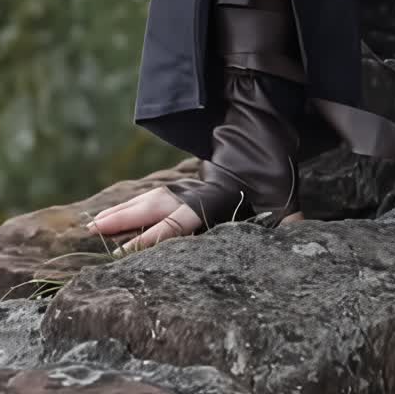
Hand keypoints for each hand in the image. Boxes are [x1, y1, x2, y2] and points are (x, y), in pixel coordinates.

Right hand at [86, 183, 305, 253]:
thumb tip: (302, 237)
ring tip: (92, 225)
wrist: (263, 143)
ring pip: (148, 200)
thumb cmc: (273, 177)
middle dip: (124, 219)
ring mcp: (186, 188)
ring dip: (121, 212)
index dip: (153, 237)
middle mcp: (194, 193)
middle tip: (94, 231)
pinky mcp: (184, 188)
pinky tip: (111, 217)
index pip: (179, 221)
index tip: (126, 250)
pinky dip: (130, 207)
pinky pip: (151, 198)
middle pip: (154, 206)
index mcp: (214, 199)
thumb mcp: (285, 200)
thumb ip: (290, 222)